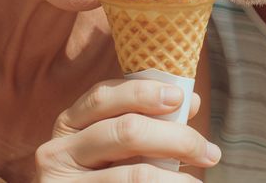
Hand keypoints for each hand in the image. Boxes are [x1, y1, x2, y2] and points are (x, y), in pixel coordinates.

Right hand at [34, 79, 220, 180]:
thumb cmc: (99, 177)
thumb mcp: (112, 149)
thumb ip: (144, 124)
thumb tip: (189, 101)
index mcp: (68, 126)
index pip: (103, 97)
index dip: (143, 92)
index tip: (180, 97)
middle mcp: (57, 152)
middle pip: (125, 131)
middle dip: (175, 138)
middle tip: (208, 151)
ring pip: (135, 174)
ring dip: (176, 178)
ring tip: (197, 182)